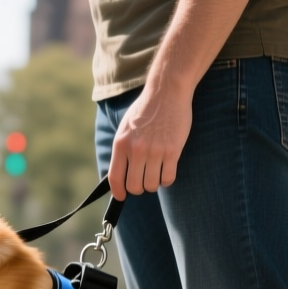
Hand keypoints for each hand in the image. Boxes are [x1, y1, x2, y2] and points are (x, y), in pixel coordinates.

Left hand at [106, 86, 193, 200]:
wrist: (167, 92)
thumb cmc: (147, 109)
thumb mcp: (126, 127)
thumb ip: (123, 149)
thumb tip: (120, 173)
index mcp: (121, 144)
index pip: (115, 178)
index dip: (118, 192)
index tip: (121, 196)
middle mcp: (136, 149)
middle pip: (134, 186)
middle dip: (139, 188)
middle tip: (144, 180)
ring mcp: (154, 151)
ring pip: (152, 185)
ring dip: (154, 183)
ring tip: (156, 172)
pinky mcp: (172, 151)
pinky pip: (168, 178)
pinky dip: (167, 179)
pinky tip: (167, 170)